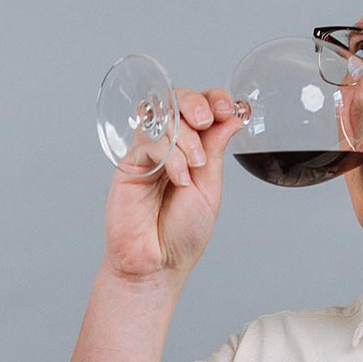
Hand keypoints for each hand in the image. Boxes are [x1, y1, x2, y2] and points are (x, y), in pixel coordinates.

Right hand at [103, 86, 246, 283]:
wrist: (157, 263)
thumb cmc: (181, 233)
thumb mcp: (210, 187)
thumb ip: (216, 150)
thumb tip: (233, 117)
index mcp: (192, 149)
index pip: (200, 107)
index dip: (212, 99)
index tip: (226, 108)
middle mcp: (169, 146)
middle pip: (177, 100)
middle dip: (195, 103)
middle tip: (206, 121)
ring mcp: (148, 153)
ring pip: (163, 117)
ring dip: (186, 136)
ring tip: (196, 165)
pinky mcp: (130, 164)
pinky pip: (150, 142)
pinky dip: (170, 156)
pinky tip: (178, 178)